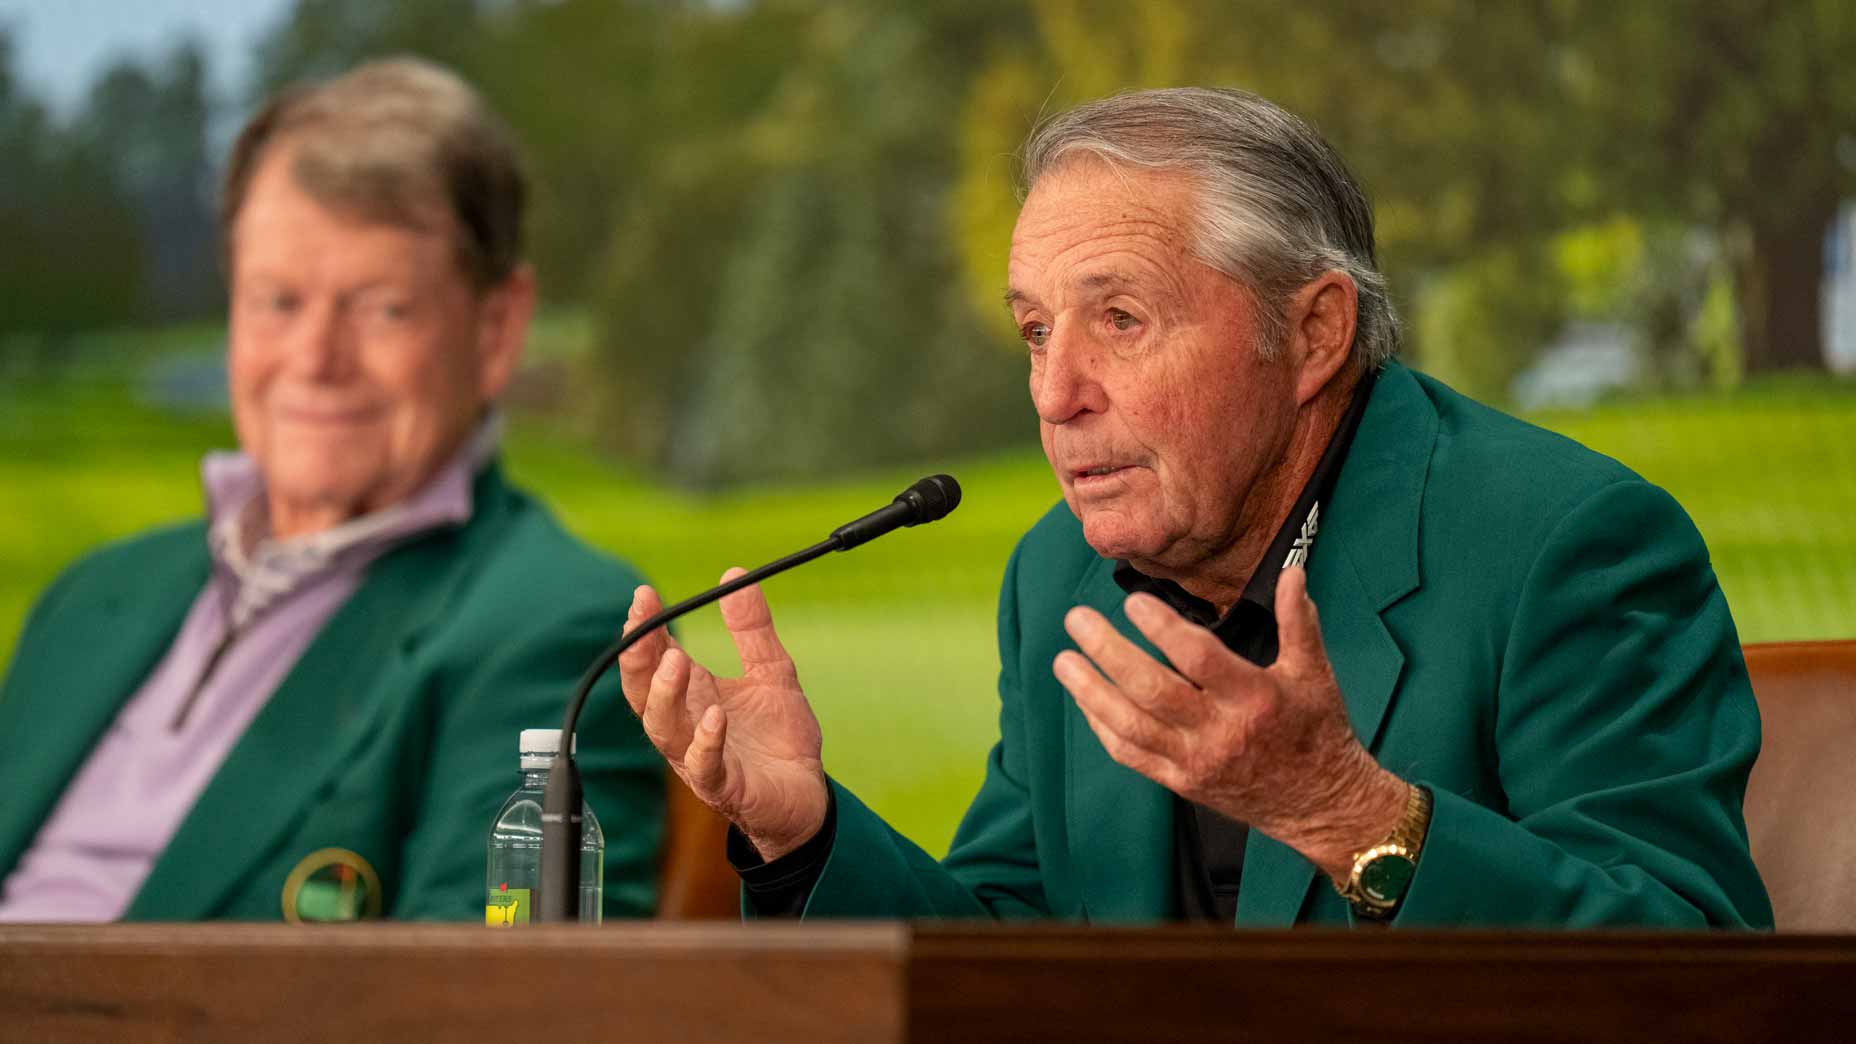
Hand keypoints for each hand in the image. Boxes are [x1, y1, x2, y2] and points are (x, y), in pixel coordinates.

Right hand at [617, 570, 827, 860]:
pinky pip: (705, 767)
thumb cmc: (779, 738)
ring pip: (663, 729)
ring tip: (676, 660)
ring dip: (665, 694)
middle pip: (643, 692)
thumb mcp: (772, 670)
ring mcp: (699, 759)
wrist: (807, 794)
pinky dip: (706, 742)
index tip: (644, 594)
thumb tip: (734, 574)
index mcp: (693, 696)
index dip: (645, 628)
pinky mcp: (726, 786)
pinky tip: (715, 717)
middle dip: (638, 657)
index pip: (655, 659)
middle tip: (644, 621)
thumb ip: (752, 628)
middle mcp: (686, 726)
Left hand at [1052, 565, 1407, 880]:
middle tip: (1076, 619)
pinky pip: (1131, 755)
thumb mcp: (1315, 673)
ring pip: (1131, 726)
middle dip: (1108, 652)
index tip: (1133, 602)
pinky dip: (1102, 726)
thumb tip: (1291, 570)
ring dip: (1090, 691)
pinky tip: (1084, 698)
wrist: (1320, 803)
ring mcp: (1195, 761)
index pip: (1198, 658)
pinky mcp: (1181, 783)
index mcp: (1255, 698)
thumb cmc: (1316, 730)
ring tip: (1062, 658)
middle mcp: (1220, 732)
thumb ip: (1298, 621)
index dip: (1162, 627)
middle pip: (1152, 690)